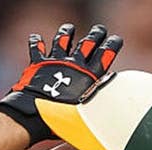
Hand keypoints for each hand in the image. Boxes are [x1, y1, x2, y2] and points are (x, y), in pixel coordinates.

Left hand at [0, 23, 122, 145]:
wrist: (35, 114)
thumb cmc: (62, 120)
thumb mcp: (86, 112)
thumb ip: (95, 102)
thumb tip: (109, 101)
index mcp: (88, 77)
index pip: (104, 56)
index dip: (111, 46)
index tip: (115, 39)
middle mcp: (74, 65)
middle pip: (88, 43)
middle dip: (96, 35)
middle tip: (100, 29)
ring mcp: (56, 61)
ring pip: (63, 40)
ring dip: (67, 33)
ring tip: (69, 28)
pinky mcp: (38, 63)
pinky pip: (37, 48)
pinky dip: (37, 42)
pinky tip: (36, 37)